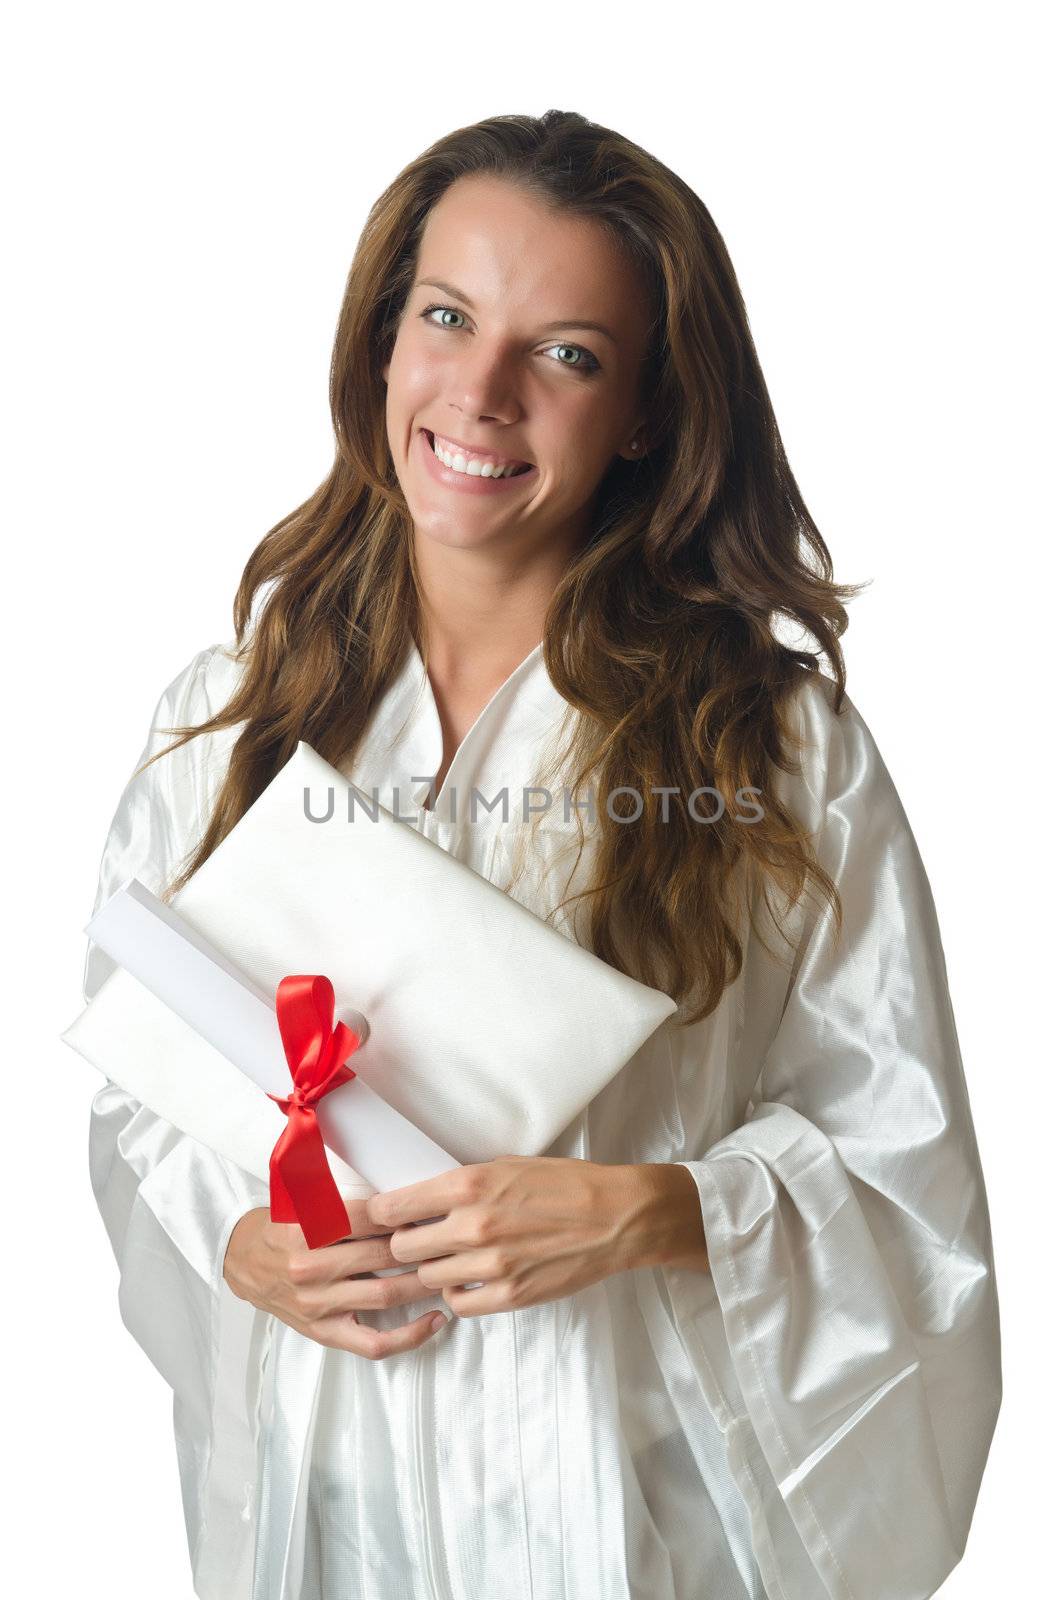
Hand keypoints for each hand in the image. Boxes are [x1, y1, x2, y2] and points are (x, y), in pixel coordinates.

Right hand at [222, 1195, 448, 1359]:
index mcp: (305, 1229)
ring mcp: (318, 1304)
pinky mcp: (324, 1332)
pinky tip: (435, 1320)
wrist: (243, 1262)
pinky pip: (374, 1342)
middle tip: (450, 1236)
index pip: (368, 1217)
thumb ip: (342, 1198)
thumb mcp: (302, 1201)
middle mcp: (310, 1267)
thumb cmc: (281, 1227)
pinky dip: (409, 1336)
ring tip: (450, 1270)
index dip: (403, 1212)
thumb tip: (398, 1193)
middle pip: (382, 1255)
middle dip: (422, 1245)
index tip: (429, 1207)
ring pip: (386, 1295)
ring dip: (424, 1282)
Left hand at [365, 1155, 679, 1317]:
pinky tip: (472, 1279)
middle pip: (402, 1249)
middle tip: (418, 1240)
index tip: (383, 1217)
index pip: (392, 1207)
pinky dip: (459, 1293)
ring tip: (451, 1258)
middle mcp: (472, 1225)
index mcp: (468, 1185)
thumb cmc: (563, 1183)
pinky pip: (459, 1304)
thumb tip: (421, 1199)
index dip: (381, 1215)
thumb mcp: (506, 1165)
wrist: (615, 1217)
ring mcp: (490, 1265)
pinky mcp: (509, 1296)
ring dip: (433, 1270)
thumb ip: (460, 1184)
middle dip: (405, 1245)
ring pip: (428, 1279)